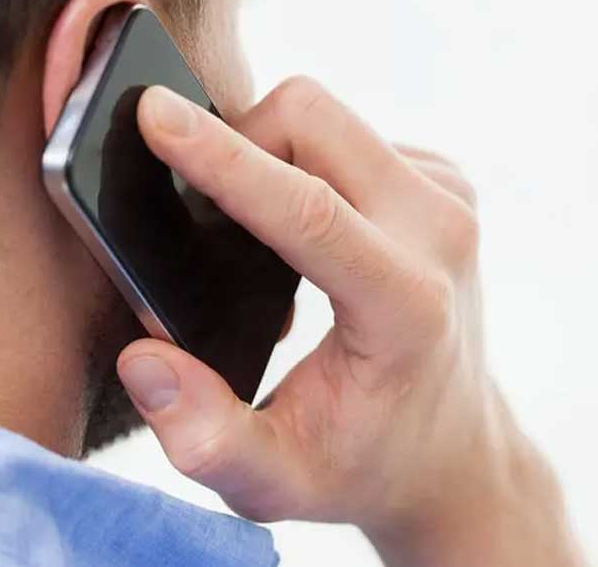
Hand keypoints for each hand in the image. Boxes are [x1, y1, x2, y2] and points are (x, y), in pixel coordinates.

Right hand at [117, 78, 583, 566]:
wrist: (453, 453)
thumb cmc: (361, 466)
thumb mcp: (276, 482)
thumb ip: (204, 436)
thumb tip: (144, 358)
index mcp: (406, 305)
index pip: (306, 208)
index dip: (223, 157)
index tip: (153, 115)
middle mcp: (439, 234)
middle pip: (310, 121)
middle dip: (234, 143)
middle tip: (202, 216)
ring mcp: (448, 198)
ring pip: (323, 116)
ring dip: (267, 153)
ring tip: (252, 238)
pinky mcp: (442, 179)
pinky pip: (346, 132)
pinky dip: (300, 163)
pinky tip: (298, 231)